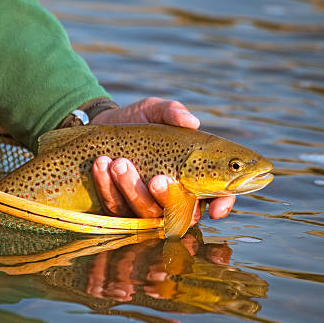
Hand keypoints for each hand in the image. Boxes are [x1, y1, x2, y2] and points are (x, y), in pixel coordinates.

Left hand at [90, 97, 235, 222]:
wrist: (104, 123)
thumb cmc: (140, 119)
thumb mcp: (156, 110)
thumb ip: (173, 112)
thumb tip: (191, 122)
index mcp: (192, 174)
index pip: (217, 196)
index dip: (221, 205)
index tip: (215, 209)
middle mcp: (172, 195)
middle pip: (179, 213)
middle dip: (167, 198)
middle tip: (157, 179)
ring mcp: (144, 204)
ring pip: (145, 212)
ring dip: (132, 190)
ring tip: (120, 163)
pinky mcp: (117, 206)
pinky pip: (114, 207)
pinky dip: (107, 187)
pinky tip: (102, 165)